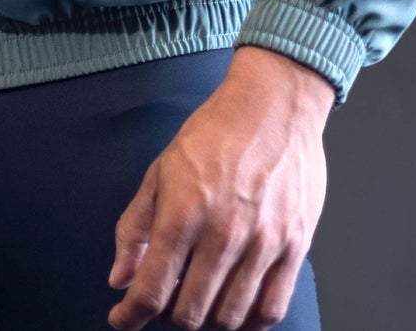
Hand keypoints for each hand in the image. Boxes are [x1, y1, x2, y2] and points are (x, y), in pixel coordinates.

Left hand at [107, 46, 332, 329]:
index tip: (122, 319)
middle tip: (164, 299)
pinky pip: (271, 309)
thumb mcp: (160, 170)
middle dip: (167, 316)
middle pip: (190, 313)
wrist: (273, 106)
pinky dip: (248, 321)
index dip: (130, 315)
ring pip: (229, 318)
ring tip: (198, 299)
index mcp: (183, 210)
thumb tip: (120, 277)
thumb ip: (135, 227)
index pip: (152, 288)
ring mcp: (263, 243)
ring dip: (206, 319)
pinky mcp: (294, 247)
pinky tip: (235, 306)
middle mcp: (223, 232)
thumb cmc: (215, 132)